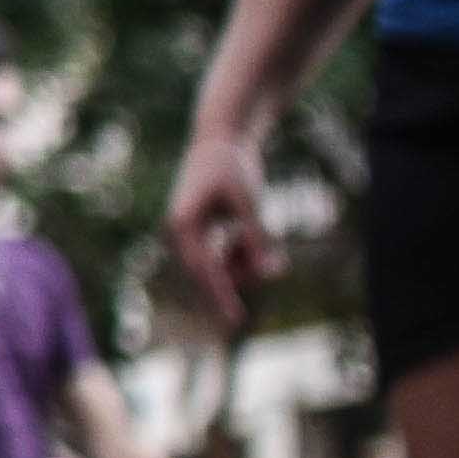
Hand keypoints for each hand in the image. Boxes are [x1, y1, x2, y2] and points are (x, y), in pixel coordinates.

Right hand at [164, 123, 275, 324]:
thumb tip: (270, 273)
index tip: (237, 320)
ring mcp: (188, 233)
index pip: (206, 269)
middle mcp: (180, 233)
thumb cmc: (232, 165)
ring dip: (244, 259)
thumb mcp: (249, 201)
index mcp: (183, 224)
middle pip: (213, 272)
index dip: (223, 294)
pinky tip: (246, 233)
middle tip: (278, 262)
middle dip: (244, 270)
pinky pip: (220, 255)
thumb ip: (258, 238)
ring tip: (259, 235)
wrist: (219, 137)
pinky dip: (240, 250)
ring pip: (219, 266)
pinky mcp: (199, 231)